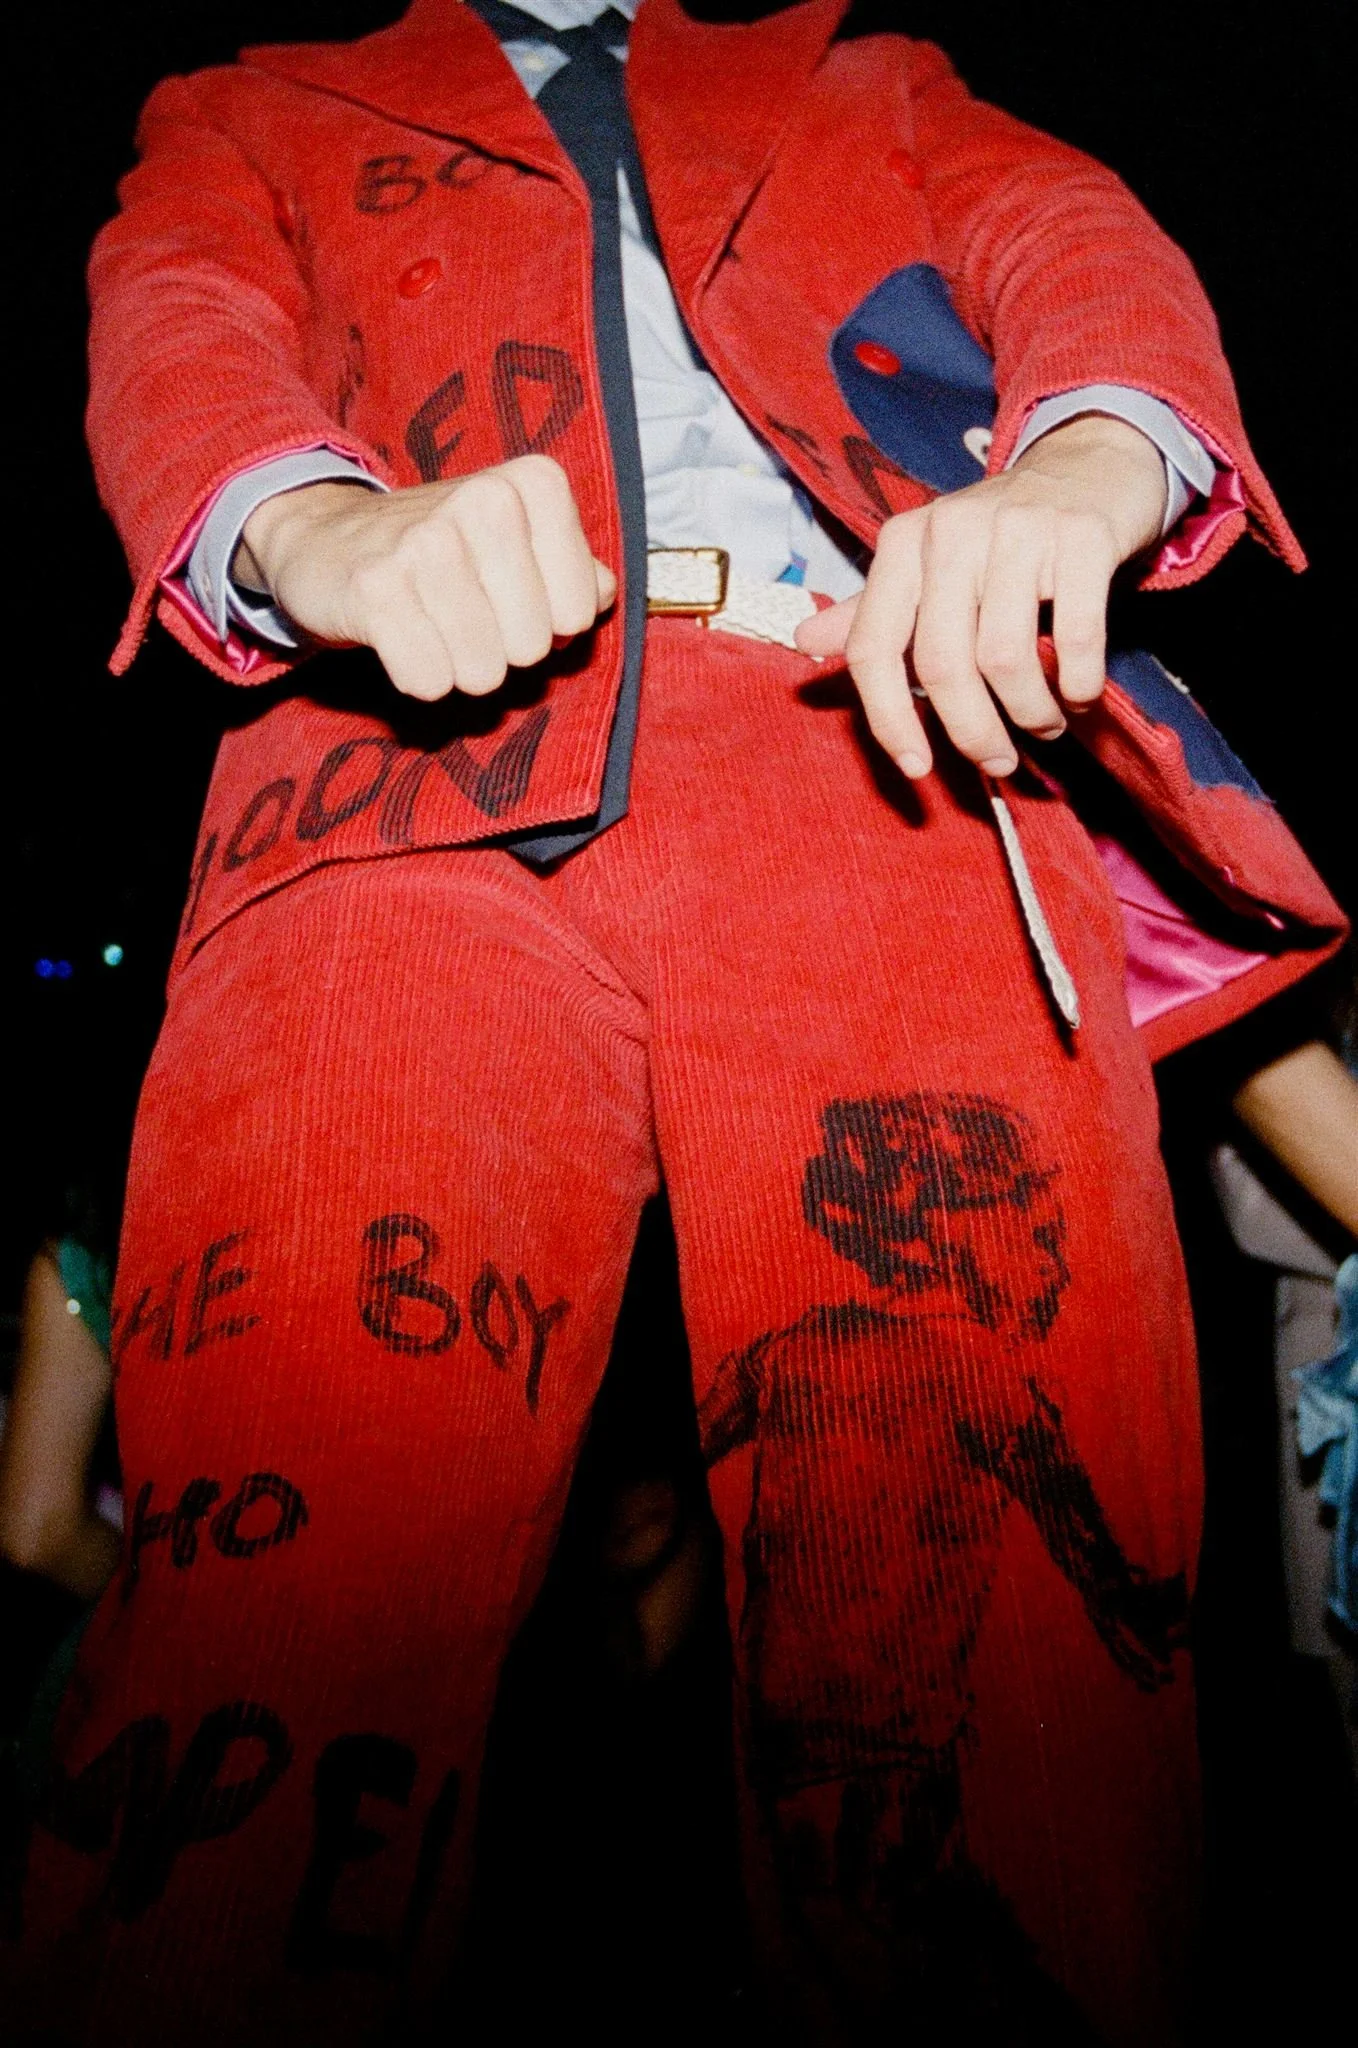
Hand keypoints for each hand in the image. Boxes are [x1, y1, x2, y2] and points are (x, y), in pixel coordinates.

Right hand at [236, 454, 617, 700]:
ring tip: (432, 623)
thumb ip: (575, 570)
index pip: (578, 611)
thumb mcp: (517, 543)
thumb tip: (602, 594)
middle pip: (532, 647)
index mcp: (532, 485)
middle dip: (501, 648)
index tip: (509, 595)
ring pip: (483, 671)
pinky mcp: (376, 589)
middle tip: (463, 612)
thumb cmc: (441, 550)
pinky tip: (399, 637)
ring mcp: (427, 542)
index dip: (547, 622)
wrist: (325, 537)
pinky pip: (429, 681)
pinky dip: (417, 675)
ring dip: (458, 665)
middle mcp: (485, 500)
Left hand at [794, 413, 1167, 777]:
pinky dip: (1079, 684)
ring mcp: (1018, 529)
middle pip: (941, 665)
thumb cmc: (1001, 533)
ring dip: (1031, 713)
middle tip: (999, 761)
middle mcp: (951, 531)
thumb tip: (804, 642)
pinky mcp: (1081, 536)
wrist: (1091, 462)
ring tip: (1045, 725)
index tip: (916, 767)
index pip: (871, 648)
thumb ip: (873, 610)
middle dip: (972, 732)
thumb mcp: (928, 563)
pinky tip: (1080, 694)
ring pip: (1005, 659)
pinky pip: (1074, 637)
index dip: (888, 720)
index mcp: (903, 543)